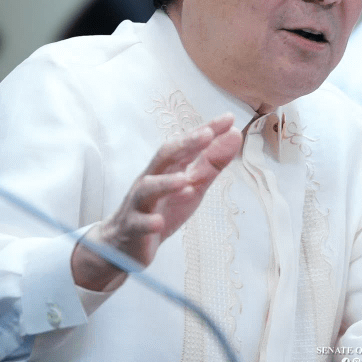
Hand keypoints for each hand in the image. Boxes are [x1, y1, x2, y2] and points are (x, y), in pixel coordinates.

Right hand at [72, 113, 242, 290]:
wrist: (126, 242)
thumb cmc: (162, 208)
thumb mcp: (193, 184)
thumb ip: (212, 162)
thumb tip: (235, 135)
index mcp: (169, 168)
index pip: (187, 145)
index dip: (207, 131)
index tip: (228, 119)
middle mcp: (152, 180)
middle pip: (165, 157)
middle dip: (185, 145)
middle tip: (207, 134)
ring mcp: (139, 203)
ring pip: (147, 189)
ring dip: (165, 183)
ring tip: (185, 180)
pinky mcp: (132, 228)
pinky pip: (137, 224)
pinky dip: (147, 223)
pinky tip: (158, 222)